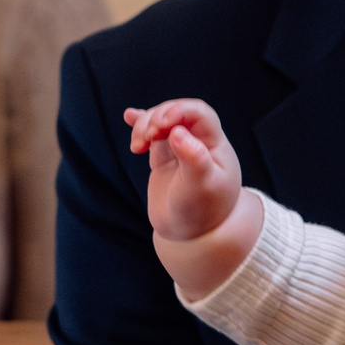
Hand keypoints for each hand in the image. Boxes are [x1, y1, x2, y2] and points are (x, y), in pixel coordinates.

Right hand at [125, 99, 244, 242]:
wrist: (190, 234)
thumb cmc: (202, 211)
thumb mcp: (202, 187)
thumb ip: (194, 158)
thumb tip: (178, 132)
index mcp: (214, 144)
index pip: (199, 113)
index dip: (179, 110)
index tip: (162, 123)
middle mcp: (198, 141)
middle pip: (175, 113)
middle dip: (157, 118)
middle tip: (147, 136)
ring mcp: (179, 148)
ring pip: (160, 122)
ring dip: (145, 126)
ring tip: (137, 146)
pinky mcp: (163, 157)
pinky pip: (151, 134)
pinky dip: (140, 124)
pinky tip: (130, 116)